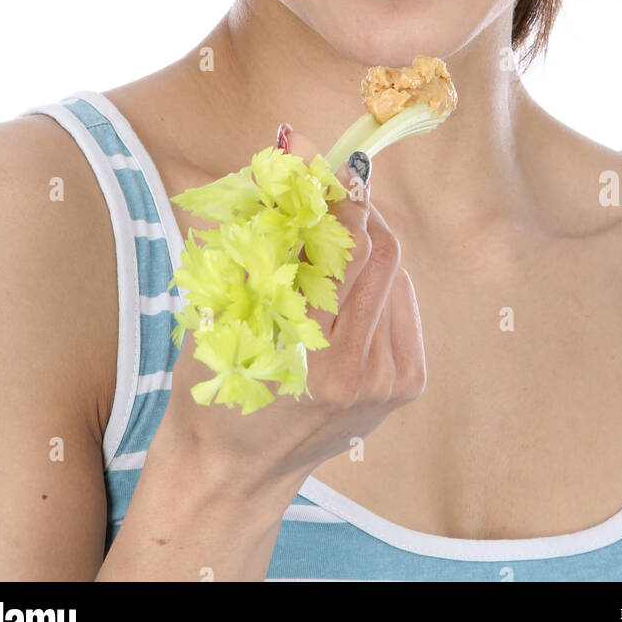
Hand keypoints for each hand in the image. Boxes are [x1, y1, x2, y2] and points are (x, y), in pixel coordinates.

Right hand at [158, 128, 425, 497]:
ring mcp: (387, 381)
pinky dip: (377, 280)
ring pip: (394, 272)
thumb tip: (288, 150)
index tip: (319, 158)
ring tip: (328, 237)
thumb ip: (257, 232)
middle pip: (379, 252)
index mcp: (303, 355)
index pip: (339, 248)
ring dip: (364, 240)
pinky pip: (402, 302)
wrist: (236, 471)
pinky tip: (345, 289)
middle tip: (330, 183)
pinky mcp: (406, 383)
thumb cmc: (214, 383)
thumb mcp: (219, 310)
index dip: (332, 193)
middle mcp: (355, 371)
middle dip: (355, 207)